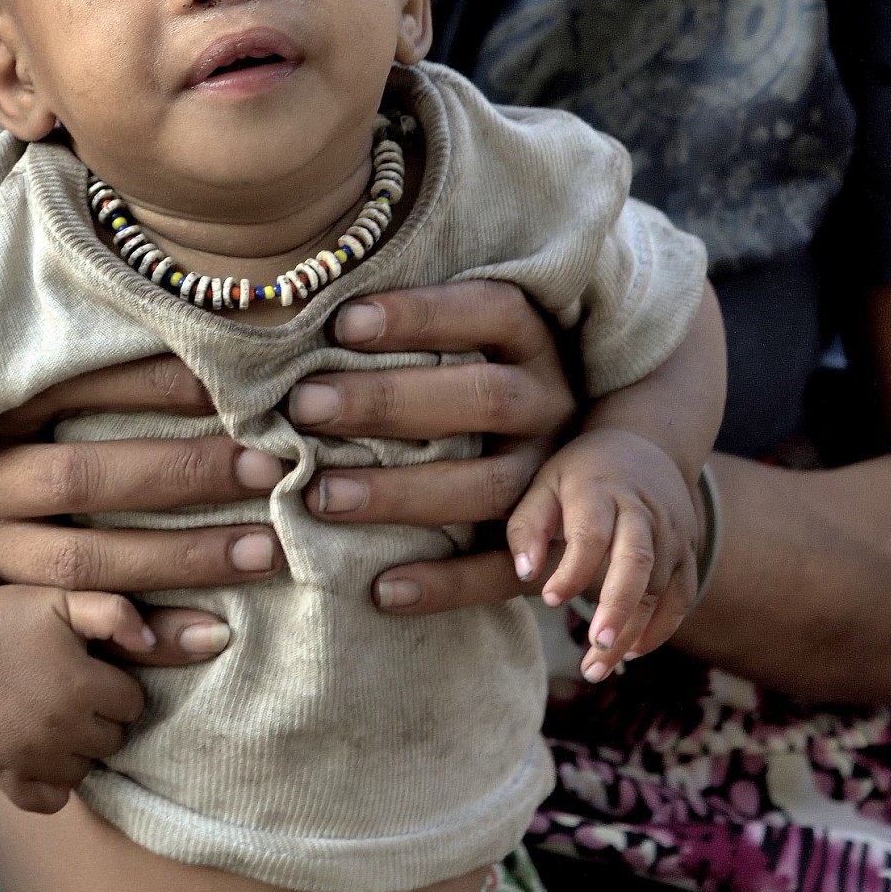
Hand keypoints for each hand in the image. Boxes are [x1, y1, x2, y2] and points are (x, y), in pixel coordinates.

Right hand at [0, 355, 283, 662]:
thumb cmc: (1, 449)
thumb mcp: (22, 401)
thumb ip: (89, 372)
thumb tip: (205, 334)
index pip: (76, 388)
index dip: (157, 385)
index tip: (239, 384)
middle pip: (85, 477)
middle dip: (184, 473)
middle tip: (269, 468)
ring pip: (88, 560)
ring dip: (182, 557)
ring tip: (265, 550)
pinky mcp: (8, 613)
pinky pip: (85, 631)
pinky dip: (153, 634)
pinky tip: (215, 632)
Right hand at [0, 584, 152, 812]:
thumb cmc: (12, 615)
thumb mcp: (65, 599)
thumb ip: (116, 613)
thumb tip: (152, 640)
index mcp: (82, 684)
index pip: (134, 704)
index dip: (117, 687)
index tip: (95, 674)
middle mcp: (62, 727)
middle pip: (114, 741)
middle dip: (102, 719)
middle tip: (76, 696)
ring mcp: (32, 756)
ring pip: (85, 770)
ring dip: (79, 750)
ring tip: (58, 720)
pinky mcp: (6, 775)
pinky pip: (49, 801)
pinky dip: (53, 785)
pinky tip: (45, 756)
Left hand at [285, 282, 575, 614]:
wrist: (585, 468)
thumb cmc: (467, 376)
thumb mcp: (461, 338)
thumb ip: (399, 326)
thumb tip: (305, 303)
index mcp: (533, 341)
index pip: (488, 312)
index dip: (419, 314)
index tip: (342, 323)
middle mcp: (552, 404)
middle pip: (483, 399)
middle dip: (389, 402)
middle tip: (305, 405)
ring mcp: (554, 478)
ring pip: (488, 487)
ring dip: (401, 493)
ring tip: (322, 495)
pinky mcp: (550, 546)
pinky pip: (502, 572)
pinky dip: (444, 584)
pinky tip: (380, 589)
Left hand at [508, 427, 699, 679]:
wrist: (643, 446)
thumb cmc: (580, 474)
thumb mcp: (544, 483)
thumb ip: (528, 525)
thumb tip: (524, 572)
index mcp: (600, 490)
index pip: (592, 532)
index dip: (573, 568)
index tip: (549, 598)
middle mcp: (643, 511)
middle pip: (638, 561)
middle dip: (618, 607)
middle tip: (595, 646)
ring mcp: (673, 533)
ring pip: (660, 588)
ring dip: (632, 632)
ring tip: (596, 667)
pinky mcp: (688, 553)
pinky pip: (683, 597)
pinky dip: (661, 629)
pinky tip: (630, 652)